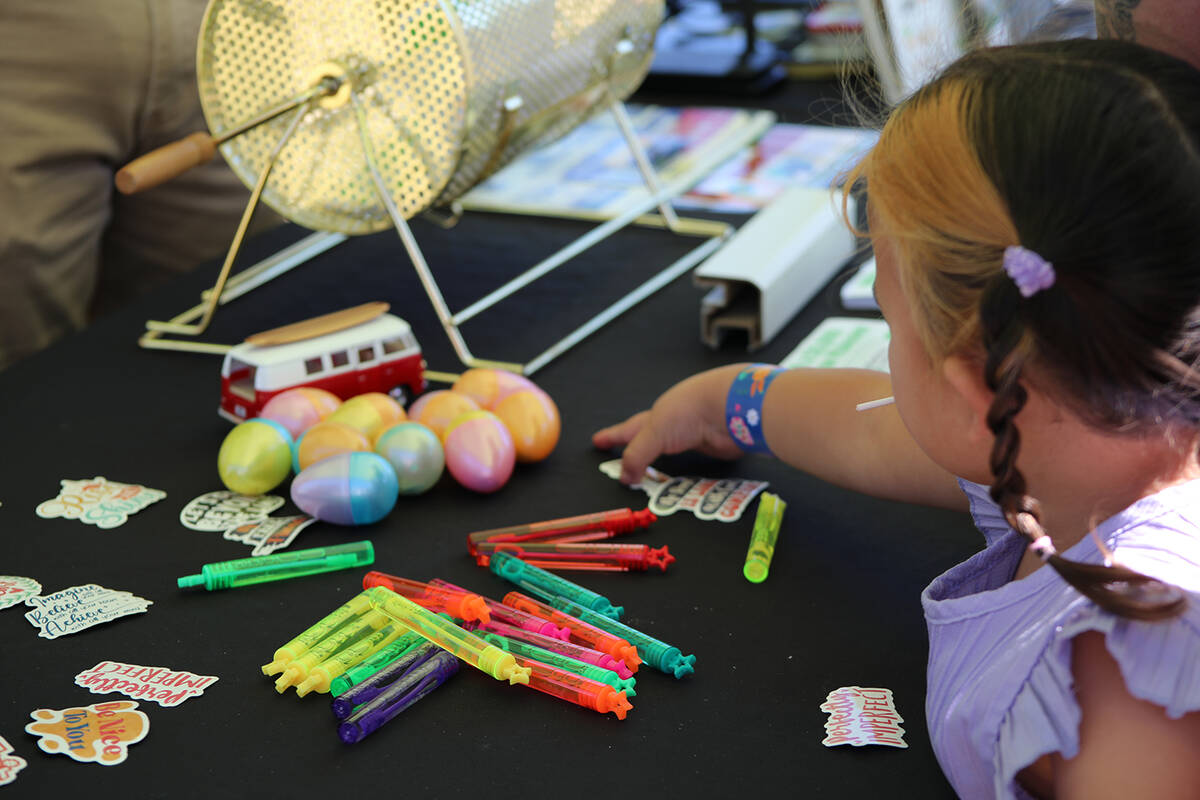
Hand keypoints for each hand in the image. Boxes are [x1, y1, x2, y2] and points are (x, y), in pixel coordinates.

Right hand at [592, 368, 744, 483]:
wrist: (730, 407)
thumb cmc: (689, 410)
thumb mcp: (654, 433)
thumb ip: (637, 455)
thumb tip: (624, 477)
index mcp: (655, 416)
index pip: (628, 429)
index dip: (613, 436)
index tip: (597, 441)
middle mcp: (673, 423)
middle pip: (649, 439)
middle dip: (636, 446)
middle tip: (622, 457)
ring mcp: (693, 433)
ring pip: (671, 449)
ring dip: (660, 458)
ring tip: (649, 469)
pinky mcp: (712, 446)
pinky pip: (693, 461)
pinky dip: (684, 467)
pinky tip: (682, 471)